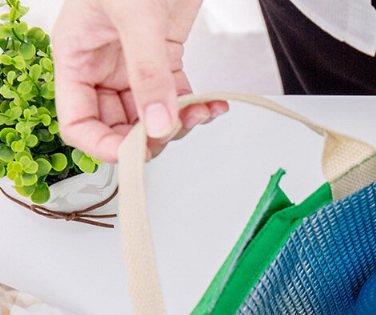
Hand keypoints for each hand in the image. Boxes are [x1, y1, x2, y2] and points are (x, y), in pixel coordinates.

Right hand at [52, 0, 227, 161]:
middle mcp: (102, 67)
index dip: (105, 146)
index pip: (79, 123)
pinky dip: (198, 109)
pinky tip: (214, 105)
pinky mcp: (164, 60)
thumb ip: (148, 74)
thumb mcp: (136, 17)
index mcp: (76, 56)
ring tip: (201, 113)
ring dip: (179, 125)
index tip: (138, 151)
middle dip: (149, 137)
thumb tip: (159, 125)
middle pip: (119, 128)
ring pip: (151, 119)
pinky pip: (177, 100)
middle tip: (174, 131)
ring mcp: (133, 66)